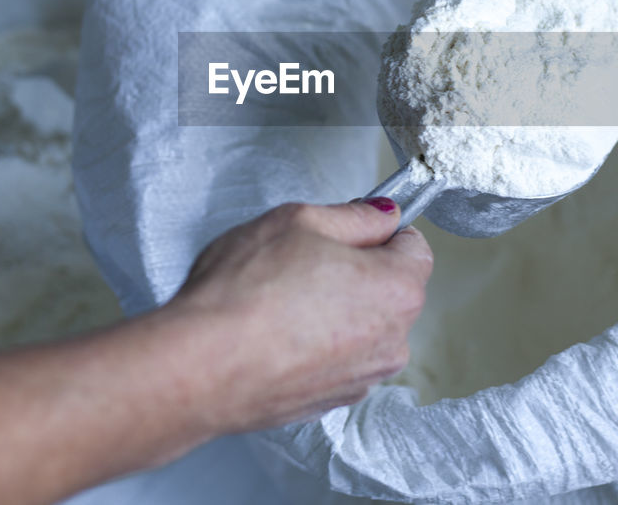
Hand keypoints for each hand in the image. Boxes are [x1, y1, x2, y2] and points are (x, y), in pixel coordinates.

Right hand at [171, 199, 432, 431]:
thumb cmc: (246, 293)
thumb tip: (382, 216)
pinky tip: (277, 333)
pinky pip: (337, 359)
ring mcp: (363, 377)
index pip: (416, 247)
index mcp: (397, 290)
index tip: (349, 229)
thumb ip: (355, 216)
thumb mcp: (300, 220)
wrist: (201, 367)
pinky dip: (317, 345)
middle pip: (390, 289)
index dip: (381, 231)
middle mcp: (393, 340)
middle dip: (357, 271)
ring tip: (284, 300)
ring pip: (363, 326)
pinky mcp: (331, 401)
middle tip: (304, 261)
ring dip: (337, 310)